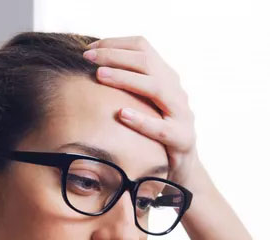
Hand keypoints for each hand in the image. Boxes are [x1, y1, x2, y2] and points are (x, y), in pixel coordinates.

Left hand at [83, 36, 209, 192]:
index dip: (114, 43)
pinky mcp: (182, 139)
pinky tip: (122, 114)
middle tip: (87, 58)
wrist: (182, 167)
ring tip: (100, 76)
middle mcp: (176, 89)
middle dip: (114, 56)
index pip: (142, 47)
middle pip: (147, 62)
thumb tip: (89, 67)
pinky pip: (161, 128)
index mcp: (166, 76)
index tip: (88, 48)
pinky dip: (141, 121)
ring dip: (125, 79)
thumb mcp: (142, 103)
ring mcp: (181, 113)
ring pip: (156, 88)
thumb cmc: (154, 132)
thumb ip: (126, 85)